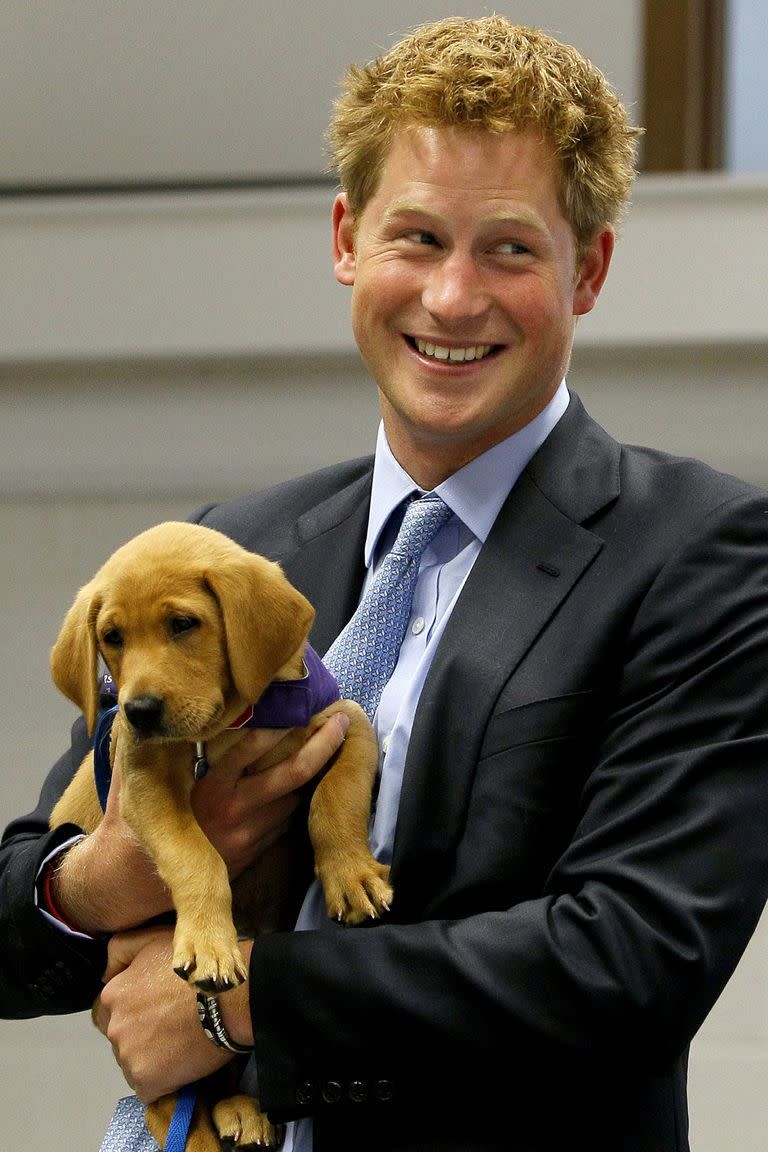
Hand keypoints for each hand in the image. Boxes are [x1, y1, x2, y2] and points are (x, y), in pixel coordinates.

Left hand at [93, 926, 253, 1101]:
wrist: (227, 998)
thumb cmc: (194, 966)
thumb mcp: (150, 940)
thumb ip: (118, 950)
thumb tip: (105, 973)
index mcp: (113, 996)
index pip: (110, 1012)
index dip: (134, 1011)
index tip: (156, 1010)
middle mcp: (114, 1027)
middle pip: (121, 1038)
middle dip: (140, 1035)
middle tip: (170, 1027)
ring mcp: (128, 1057)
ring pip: (133, 1062)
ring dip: (150, 1058)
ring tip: (179, 1044)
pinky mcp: (146, 1081)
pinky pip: (148, 1087)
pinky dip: (163, 1080)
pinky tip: (181, 1062)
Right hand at [192, 711, 349, 876]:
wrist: (181, 870)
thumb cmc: (191, 815)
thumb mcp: (199, 785)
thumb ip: (227, 765)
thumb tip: (262, 730)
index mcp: (215, 784)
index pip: (249, 748)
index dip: (278, 728)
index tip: (300, 709)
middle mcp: (235, 805)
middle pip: (294, 771)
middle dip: (323, 744)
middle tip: (341, 723)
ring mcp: (251, 830)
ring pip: (296, 797)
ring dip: (307, 780)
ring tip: (322, 755)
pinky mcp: (260, 848)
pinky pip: (287, 821)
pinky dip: (293, 807)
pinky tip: (296, 796)